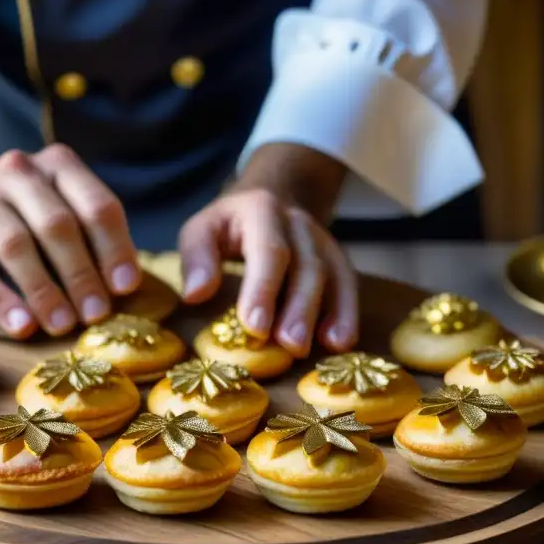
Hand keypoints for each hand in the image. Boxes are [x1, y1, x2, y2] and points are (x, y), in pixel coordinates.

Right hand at [0, 146, 140, 338]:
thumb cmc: (23, 222)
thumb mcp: (62, 214)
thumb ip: (92, 240)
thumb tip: (123, 287)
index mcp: (54, 165)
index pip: (94, 204)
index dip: (113, 248)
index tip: (125, 287)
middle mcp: (10, 174)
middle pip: (54, 224)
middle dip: (79, 273)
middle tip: (95, 315)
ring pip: (12, 245)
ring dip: (42, 289)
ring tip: (62, 325)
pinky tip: (20, 326)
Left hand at [178, 143, 357, 356]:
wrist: (272, 195)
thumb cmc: (229, 225)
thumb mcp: (202, 228)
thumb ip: (197, 256)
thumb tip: (196, 294)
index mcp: (262, 210)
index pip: (268, 249)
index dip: (263, 288)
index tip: (255, 326)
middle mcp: (298, 223)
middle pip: (307, 265)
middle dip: (299, 308)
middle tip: (289, 345)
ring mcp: (323, 240)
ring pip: (332, 275)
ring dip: (328, 314)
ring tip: (319, 348)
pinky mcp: (336, 258)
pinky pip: (348, 284)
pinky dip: (347, 313)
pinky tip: (339, 343)